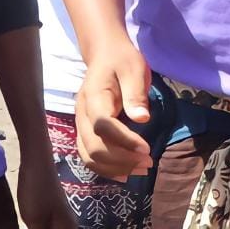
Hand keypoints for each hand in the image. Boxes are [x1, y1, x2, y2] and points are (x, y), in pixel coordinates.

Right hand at [75, 40, 151, 181]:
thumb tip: (142, 119)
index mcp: (94, 97)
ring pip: (88, 156)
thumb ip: (136, 93)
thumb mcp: (134, 69)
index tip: (146, 150)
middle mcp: (82, 115)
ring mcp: (81, 124)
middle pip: (93, 147)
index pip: (103, 125)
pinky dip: (105, 168)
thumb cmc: (122, 60)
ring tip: (140, 171)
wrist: (104, 54)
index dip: (124, 140)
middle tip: (148, 163)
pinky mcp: (85, 131)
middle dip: (121, 159)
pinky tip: (124, 173)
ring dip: (113, 168)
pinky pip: (89, 155)